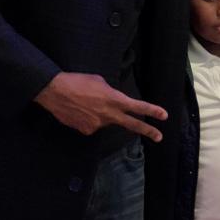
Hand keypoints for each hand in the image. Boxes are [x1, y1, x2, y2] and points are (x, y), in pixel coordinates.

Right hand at [35, 72, 167, 139]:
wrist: (55, 92)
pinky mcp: (86, 131)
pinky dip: (89, 119)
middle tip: (159, 137)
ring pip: (105, 121)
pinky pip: (92, 125)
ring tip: (85, 103)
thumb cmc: (77, 82)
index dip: (152, 111)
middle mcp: (108, 114)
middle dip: (147, 130)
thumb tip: (113, 100)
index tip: (164, 116)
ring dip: (100, 114)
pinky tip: (79, 111)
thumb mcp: (99, 82)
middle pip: (132, 124)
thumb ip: (111, 93)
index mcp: (114, 99)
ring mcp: (97, 125)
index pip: (137, 106)